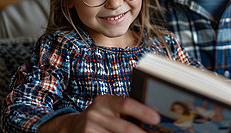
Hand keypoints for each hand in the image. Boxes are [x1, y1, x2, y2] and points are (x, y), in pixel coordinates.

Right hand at [38, 95, 159, 132]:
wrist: (73, 127)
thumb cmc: (102, 116)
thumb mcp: (110, 108)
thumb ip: (127, 110)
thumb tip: (154, 118)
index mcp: (105, 101)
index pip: (126, 103)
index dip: (143, 111)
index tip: (157, 119)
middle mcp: (95, 114)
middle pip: (125, 127)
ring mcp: (89, 129)